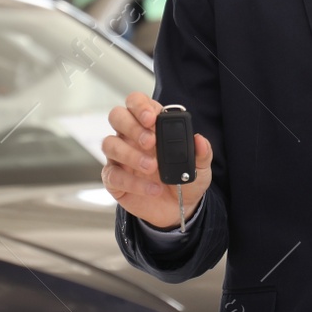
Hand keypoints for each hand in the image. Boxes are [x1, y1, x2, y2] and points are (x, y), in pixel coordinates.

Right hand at [101, 91, 212, 230]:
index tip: (151, 118)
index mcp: (150, 125)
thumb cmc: (185, 180)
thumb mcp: (200, 167)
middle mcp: (131, 136)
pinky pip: (113, 174)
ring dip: (130, 154)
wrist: (178, 209)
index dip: (140, 106)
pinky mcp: (114, 179)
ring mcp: (120, 157)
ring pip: (110, 144)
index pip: (136, 102)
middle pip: (117, 116)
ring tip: (151, 167)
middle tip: (149, 142)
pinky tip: (152, 188)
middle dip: (131, 126)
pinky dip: (132, 182)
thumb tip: (200, 140)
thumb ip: (201, 153)